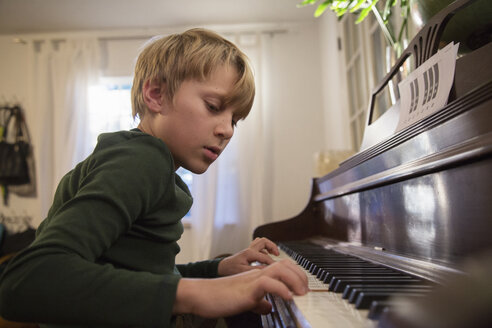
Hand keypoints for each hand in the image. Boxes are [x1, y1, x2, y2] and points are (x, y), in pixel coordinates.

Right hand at [173, 259, 308, 317]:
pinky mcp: (247, 287)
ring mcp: (252, 278)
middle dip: (300, 276)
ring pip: (280, 269)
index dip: (296, 274)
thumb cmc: (220, 297)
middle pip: (285, 264)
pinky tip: (288, 297)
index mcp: (257, 275)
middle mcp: (257, 273)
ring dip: (295, 279)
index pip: (282, 267)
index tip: (304, 287)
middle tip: (307, 290)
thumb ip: (257, 301)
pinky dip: (281, 289)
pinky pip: (268, 283)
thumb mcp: (245, 300)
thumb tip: (268, 307)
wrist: (202, 295)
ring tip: (301, 293)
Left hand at [217, 237, 279, 275]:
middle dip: (272, 246)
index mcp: (249, 253)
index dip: (272, 263)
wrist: (223, 267)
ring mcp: (249, 249)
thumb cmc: (231, 269)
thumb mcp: (243, 271)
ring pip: (261, 241)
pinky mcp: (249, 251)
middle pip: (264, 241)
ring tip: (274, 253)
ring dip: (269, 245)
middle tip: (277, 254)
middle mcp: (249, 249)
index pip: (265, 256)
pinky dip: (264, 249)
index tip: (277, 268)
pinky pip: (259, 246)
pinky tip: (266, 256)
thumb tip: (267, 269)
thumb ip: (256, 270)